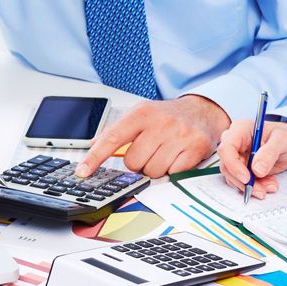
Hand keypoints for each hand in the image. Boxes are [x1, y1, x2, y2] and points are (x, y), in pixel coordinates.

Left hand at [75, 95, 229, 178]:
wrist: (203, 111)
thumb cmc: (168, 116)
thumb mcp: (142, 114)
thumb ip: (117, 130)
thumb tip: (92, 144)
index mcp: (142, 113)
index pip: (112, 138)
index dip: (95, 157)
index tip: (83, 171)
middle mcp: (161, 122)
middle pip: (133, 162)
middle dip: (139, 163)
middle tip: (150, 151)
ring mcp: (180, 135)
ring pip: (153, 171)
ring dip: (156, 168)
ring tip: (165, 153)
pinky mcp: (195, 148)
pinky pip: (173, 173)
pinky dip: (173, 170)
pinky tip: (178, 157)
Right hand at [217, 120, 286, 198]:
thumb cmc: (285, 136)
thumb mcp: (282, 140)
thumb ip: (270, 153)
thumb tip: (257, 170)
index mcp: (240, 130)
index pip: (226, 149)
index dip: (233, 165)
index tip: (247, 178)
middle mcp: (234, 144)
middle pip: (227, 166)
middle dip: (243, 181)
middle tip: (261, 190)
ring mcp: (236, 157)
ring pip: (234, 177)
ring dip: (251, 186)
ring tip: (271, 186)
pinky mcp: (241, 169)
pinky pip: (242, 182)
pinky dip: (256, 187)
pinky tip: (269, 184)